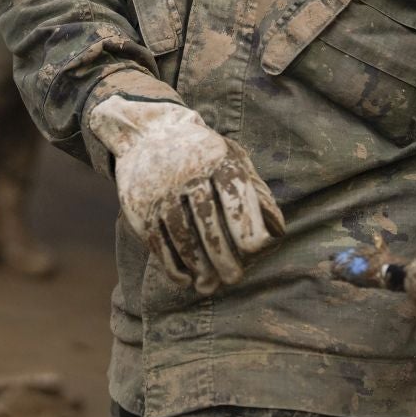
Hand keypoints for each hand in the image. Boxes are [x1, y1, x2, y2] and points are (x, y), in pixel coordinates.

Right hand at [87, 97, 285, 294]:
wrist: (147, 132)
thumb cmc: (203, 153)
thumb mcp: (231, 157)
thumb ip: (254, 190)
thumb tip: (276, 231)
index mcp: (218, 160)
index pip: (235, 198)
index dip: (246, 227)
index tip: (255, 251)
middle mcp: (188, 173)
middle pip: (208, 222)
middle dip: (223, 256)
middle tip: (234, 278)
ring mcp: (161, 191)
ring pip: (182, 236)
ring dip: (198, 265)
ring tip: (210, 284)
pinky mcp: (139, 207)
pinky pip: (157, 242)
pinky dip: (172, 265)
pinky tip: (185, 279)